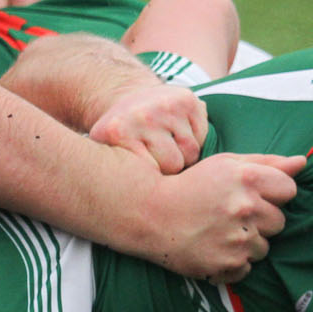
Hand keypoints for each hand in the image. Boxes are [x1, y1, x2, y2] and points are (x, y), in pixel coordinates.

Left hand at [89, 85, 207, 173]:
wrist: (126, 100)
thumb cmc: (121, 140)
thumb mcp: (108, 160)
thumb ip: (120, 183)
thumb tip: (146, 212)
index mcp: (118, 132)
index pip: (152, 176)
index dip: (154, 179)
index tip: (146, 176)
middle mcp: (141, 115)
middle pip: (175, 164)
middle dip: (171, 167)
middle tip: (156, 156)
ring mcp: (164, 104)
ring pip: (192, 151)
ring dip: (184, 153)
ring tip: (167, 143)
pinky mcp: (185, 99)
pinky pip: (203, 134)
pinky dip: (195, 137)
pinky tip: (177, 131)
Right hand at [144, 152, 303, 282]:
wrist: (150, 215)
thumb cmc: (191, 186)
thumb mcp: (225, 165)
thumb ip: (267, 162)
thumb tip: (303, 162)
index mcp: (247, 178)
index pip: (289, 190)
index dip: (272, 193)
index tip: (252, 195)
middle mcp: (245, 208)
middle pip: (280, 222)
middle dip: (260, 219)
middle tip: (230, 215)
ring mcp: (237, 239)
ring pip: (265, 247)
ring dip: (248, 242)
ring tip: (219, 232)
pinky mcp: (228, 265)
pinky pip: (248, 268)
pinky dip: (233, 262)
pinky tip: (213, 248)